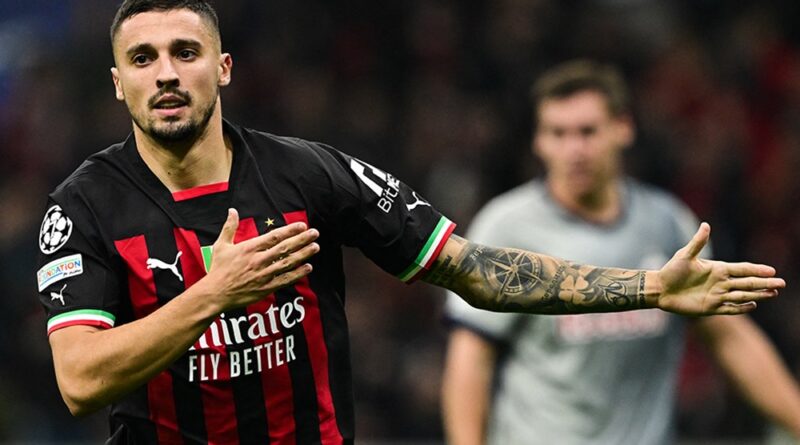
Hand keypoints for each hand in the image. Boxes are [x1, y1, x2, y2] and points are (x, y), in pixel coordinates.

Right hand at [202, 208, 319, 311]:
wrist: (215, 294)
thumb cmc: (218, 269)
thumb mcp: (221, 245)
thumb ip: (230, 227)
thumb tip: (232, 210)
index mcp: (249, 248)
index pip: (274, 237)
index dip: (290, 230)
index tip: (302, 226)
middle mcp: (258, 260)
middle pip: (285, 248)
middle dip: (302, 240)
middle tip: (315, 233)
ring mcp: (263, 275)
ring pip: (288, 263)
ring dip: (303, 254)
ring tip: (316, 247)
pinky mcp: (266, 288)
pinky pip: (285, 279)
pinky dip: (297, 274)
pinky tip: (308, 267)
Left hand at [656, 222, 784, 314]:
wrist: (660, 289)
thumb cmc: (671, 271)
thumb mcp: (685, 255)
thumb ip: (698, 242)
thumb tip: (706, 225)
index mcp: (717, 269)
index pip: (742, 269)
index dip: (756, 270)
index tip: (772, 270)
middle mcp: (720, 282)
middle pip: (747, 283)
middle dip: (764, 283)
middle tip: (781, 283)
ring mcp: (717, 295)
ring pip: (742, 295)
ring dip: (758, 294)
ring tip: (773, 293)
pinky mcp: (710, 308)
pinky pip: (730, 308)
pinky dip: (742, 307)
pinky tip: (754, 305)